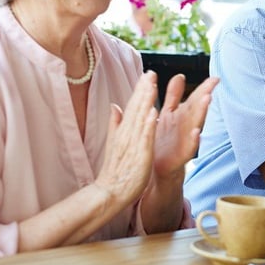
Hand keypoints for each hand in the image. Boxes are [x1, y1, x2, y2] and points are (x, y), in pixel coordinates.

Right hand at [94, 72, 158, 203]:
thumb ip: (115, 123)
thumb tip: (114, 105)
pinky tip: (154, 113)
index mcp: (124, 131)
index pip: (132, 106)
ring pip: (140, 119)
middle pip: (136, 108)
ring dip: (146, 102)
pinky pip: (144, 138)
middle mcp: (127, 134)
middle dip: (144, 90)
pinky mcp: (139, 156)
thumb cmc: (116, 169)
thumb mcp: (115, 142)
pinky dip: (148, 125)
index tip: (148, 74)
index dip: (140, 90)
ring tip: (153, 85)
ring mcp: (133, 144)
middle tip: (151, 72)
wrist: (109, 193)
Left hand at [152, 74, 218, 181]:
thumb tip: (180, 76)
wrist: (156, 169)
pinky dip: (193, 140)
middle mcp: (186, 126)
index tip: (215, 78)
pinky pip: (189, 148)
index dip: (204, 88)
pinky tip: (197, 132)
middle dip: (205, 96)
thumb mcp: (167, 114)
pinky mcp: (180, 156)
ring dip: (202, 112)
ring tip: (208, 99)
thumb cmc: (163, 142)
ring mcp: (185, 141)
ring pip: (195, 124)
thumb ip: (174, 95)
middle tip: (213, 84)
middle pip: (197, 109)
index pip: (195, 98)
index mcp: (182, 115)